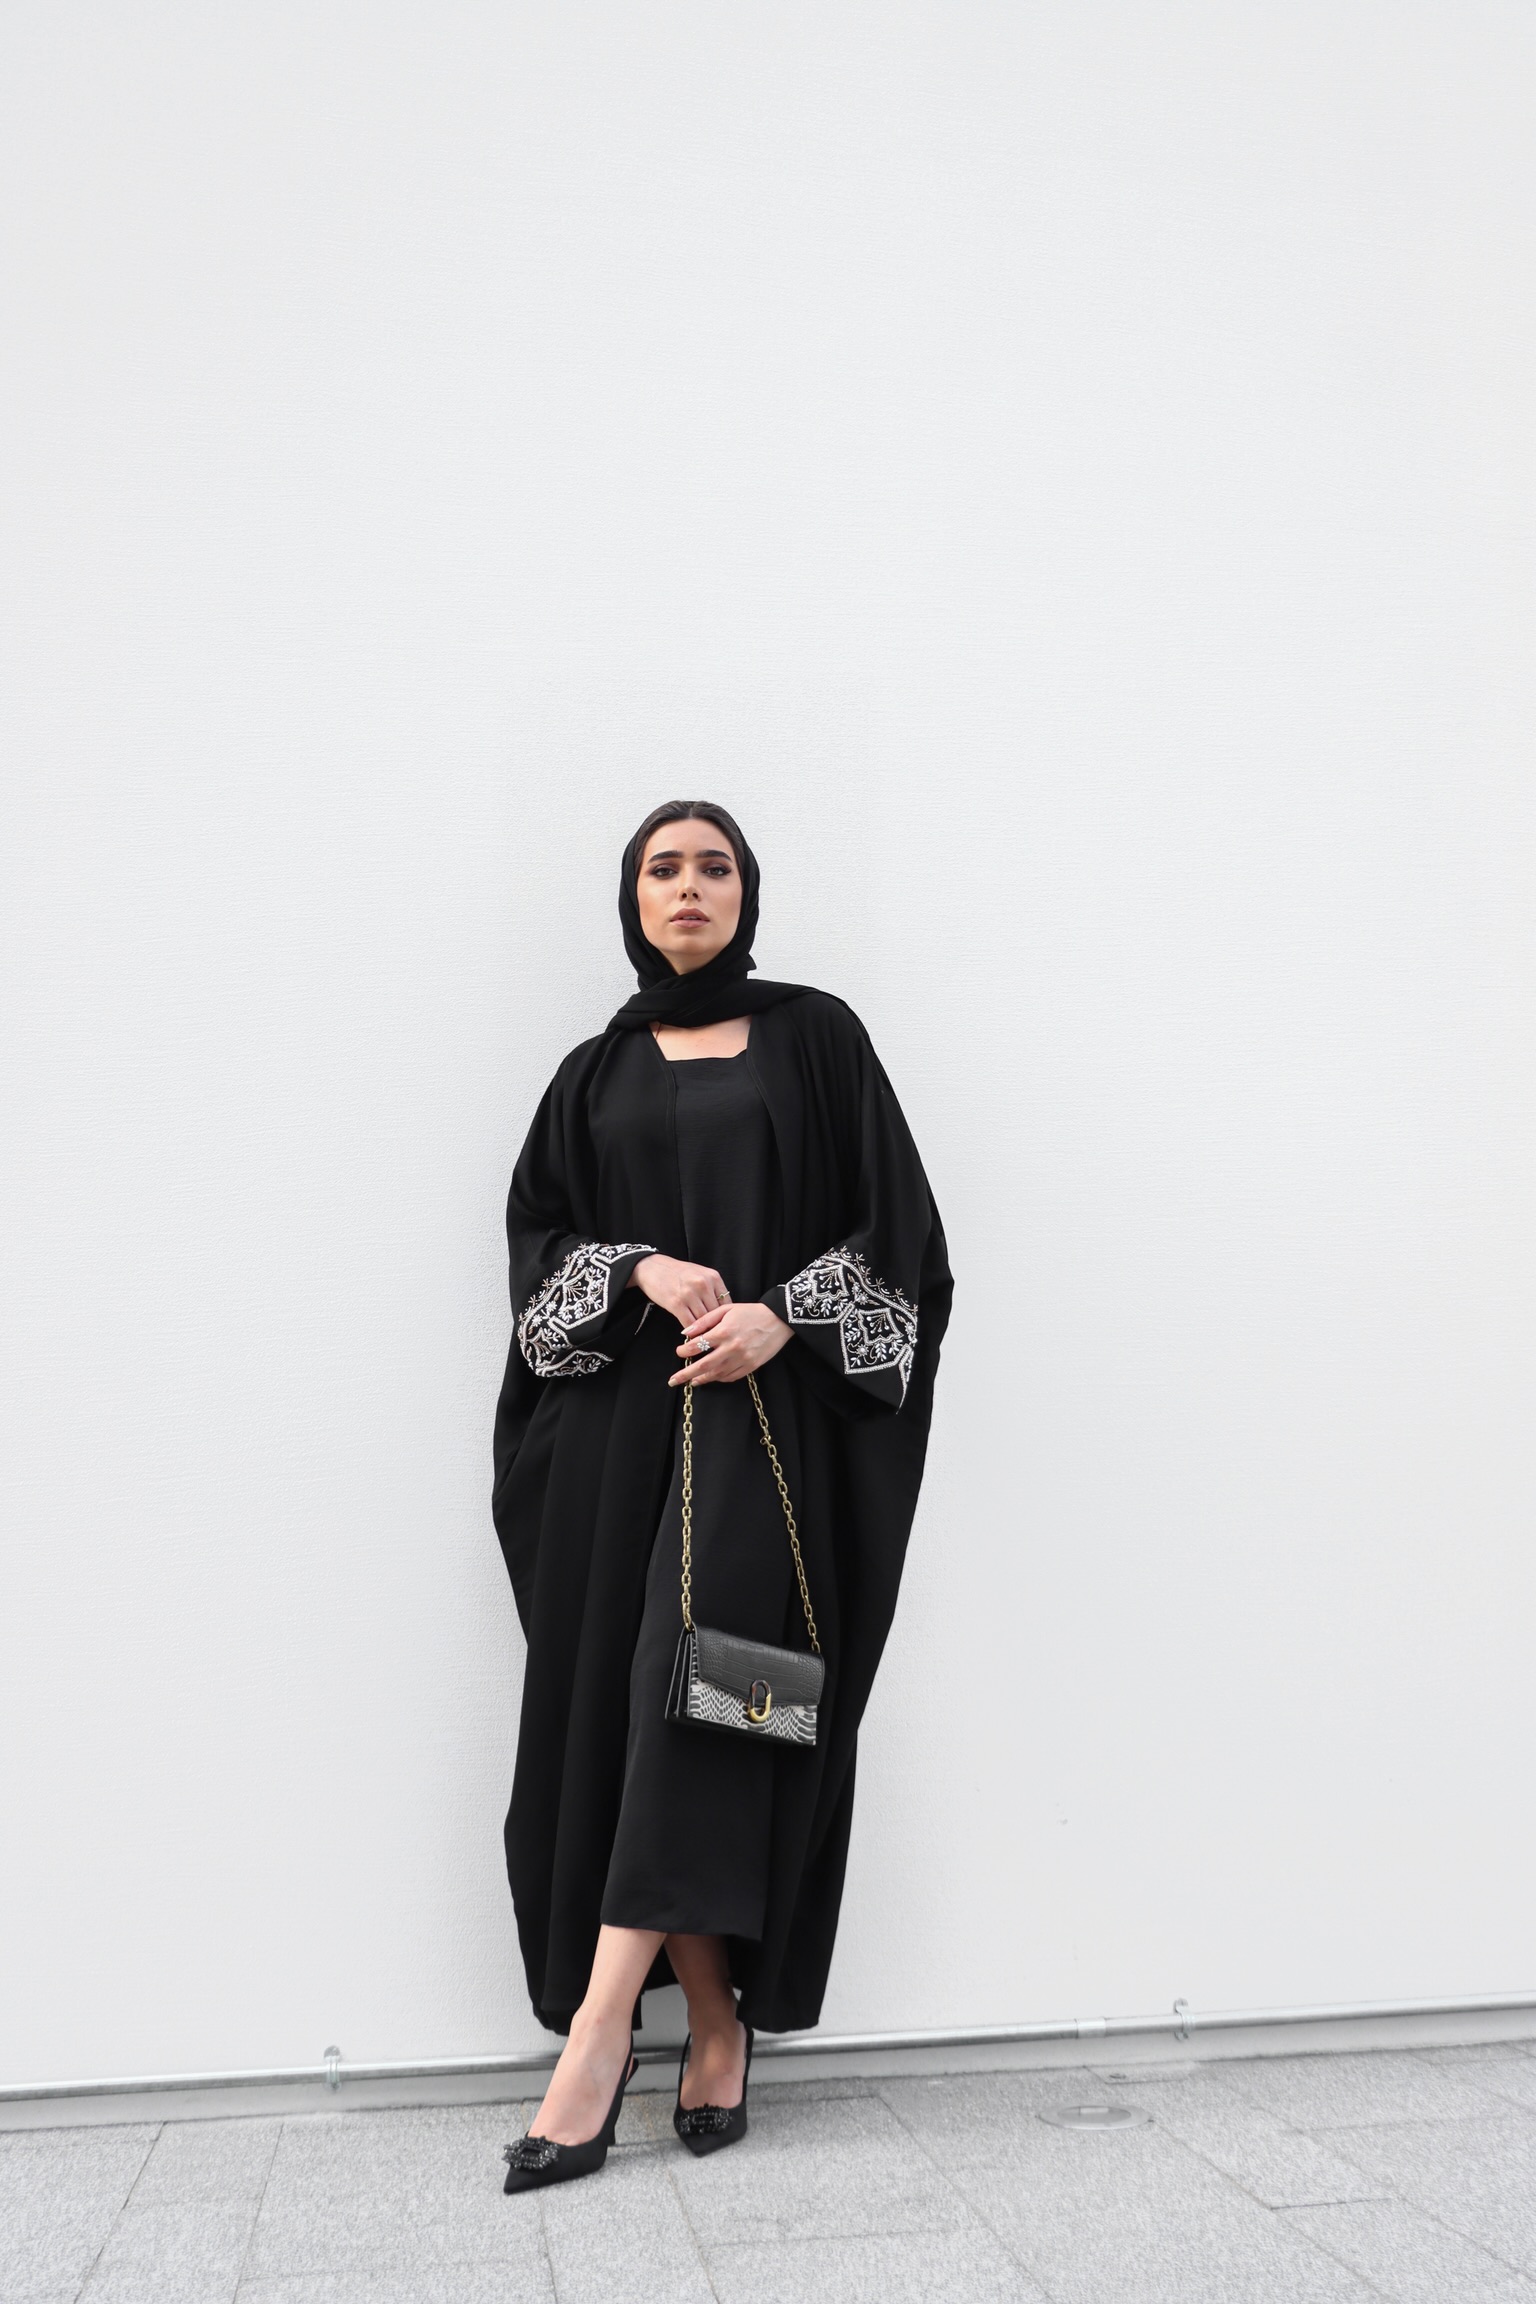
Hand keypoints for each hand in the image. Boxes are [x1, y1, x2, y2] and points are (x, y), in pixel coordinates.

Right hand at [628, 1253, 730, 1327]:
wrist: (653, 1267)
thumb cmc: (678, 1272)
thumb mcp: (700, 1274)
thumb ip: (713, 1289)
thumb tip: (723, 1311)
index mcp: (713, 1277)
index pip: (726, 1303)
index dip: (725, 1318)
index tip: (722, 1326)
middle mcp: (703, 1284)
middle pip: (715, 1313)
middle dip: (714, 1326)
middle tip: (714, 1335)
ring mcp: (689, 1294)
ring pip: (703, 1320)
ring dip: (703, 1330)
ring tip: (703, 1337)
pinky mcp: (676, 1303)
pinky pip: (689, 1323)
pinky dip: (691, 1331)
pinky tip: (690, 1333)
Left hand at [669, 1302, 792, 1386]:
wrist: (778, 1320)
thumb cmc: (751, 1312)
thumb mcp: (726, 1310)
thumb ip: (704, 1321)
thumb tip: (685, 1332)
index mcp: (724, 1331)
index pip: (697, 1345)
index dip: (684, 1351)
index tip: (679, 1352)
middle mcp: (732, 1347)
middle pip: (703, 1365)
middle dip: (686, 1374)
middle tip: (673, 1380)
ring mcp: (742, 1359)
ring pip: (717, 1374)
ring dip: (702, 1379)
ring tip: (691, 1381)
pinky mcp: (751, 1366)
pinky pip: (731, 1377)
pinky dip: (719, 1378)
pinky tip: (711, 1377)